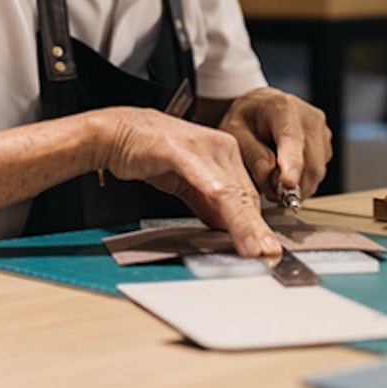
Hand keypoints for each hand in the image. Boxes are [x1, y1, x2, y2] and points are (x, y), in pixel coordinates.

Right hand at [96, 107, 282, 257]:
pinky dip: (219, 203)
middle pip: (245, 195)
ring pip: (231, 192)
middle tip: (270, 255)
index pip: (248, 195)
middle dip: (257, 230)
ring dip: (244, 224)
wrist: (116, 132)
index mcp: (224, 152)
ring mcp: (203, 148)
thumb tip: (226, 228)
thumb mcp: (186, 181)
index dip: (257, 225)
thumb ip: (207, 203)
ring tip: (255, 248)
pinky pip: (206, 181)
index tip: (266, 248)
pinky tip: (228, 221)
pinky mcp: (182, 151)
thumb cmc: (149, 153)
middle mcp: (220, 147)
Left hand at [218, 87, 331, 203]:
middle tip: (270, 193)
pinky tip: (286, 173)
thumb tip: (267, 177)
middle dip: (291, 187)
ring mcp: (321, 131)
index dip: (292, 164)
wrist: (261, 107)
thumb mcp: (234, 132)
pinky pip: (318, 172)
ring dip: (297, 186)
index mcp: (283, 108)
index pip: (291, 139)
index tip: (289, 183)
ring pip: (317, 172)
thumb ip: (250, 154)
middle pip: (310, 163)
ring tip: (274, 181)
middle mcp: (309, 118)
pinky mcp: (326, 144)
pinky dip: (303, 181)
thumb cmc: (246, 118)